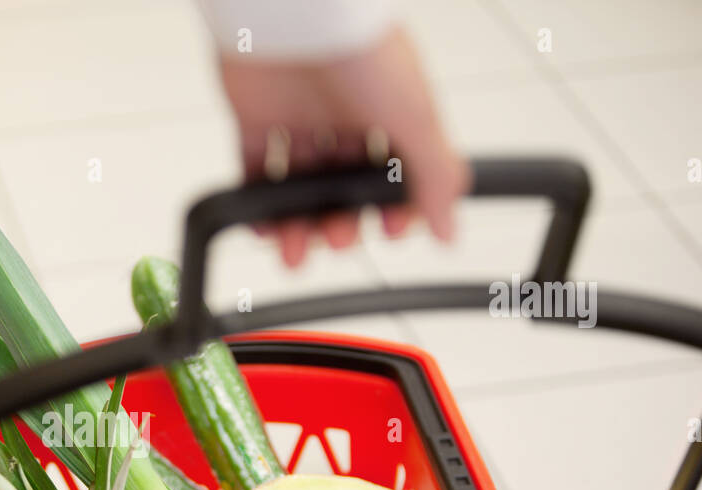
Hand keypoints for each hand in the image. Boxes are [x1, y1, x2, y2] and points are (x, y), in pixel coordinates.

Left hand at [218, 26, 468, 266]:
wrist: (296, 12)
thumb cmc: (359, 46)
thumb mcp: (415, 117)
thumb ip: (434, 176)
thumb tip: (448, 227)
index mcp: (389, 109)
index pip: (396, 172)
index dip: (393, 206)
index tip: (389, 230)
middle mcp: (344, 113)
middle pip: (344, 184)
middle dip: (342, 221)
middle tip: (339, 240)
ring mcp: (299, 116)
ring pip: (300, 184)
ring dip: (299, 224)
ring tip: (296, 253)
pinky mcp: (255, 116)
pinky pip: (253, 168)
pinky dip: (256, 202)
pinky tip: (264, 229)